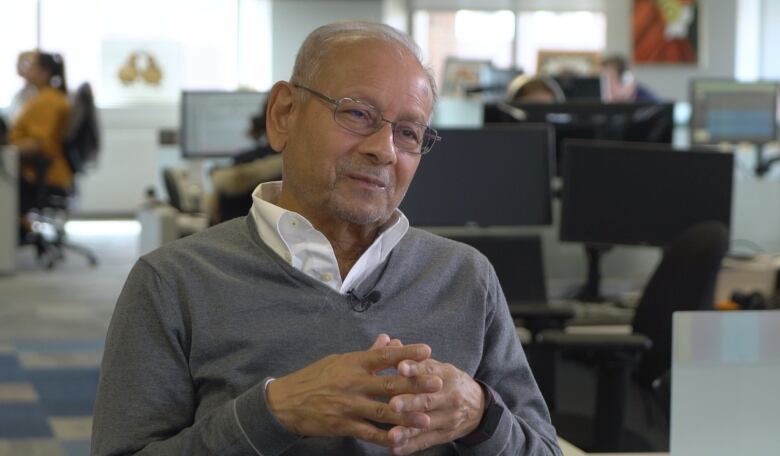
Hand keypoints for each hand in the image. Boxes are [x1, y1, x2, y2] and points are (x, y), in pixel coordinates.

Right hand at [266, 334, 442, 447]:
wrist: (285, 402)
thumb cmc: (315, 378)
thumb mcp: (340, 360)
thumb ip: (367, 353)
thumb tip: (388, 340)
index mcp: (353, 363)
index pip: (383, 356)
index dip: (406, 354)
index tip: (427, 350)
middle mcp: (353, 383)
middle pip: (388, 383)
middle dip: (414, 383)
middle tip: (436, 382)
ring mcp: (348, 405)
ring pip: (382, 411)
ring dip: (406, 415)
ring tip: (426, 418)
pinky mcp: (342, 425)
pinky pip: (368, 432)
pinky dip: (385, 437)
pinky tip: (400, 440)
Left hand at [388, 359, 486, 454]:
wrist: (479, 408)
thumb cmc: (449, 383)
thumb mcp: (439, 368)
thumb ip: (415, 359)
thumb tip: (393, 342)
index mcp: (447, 376)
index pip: (429, 371)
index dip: (415, 369)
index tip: (400, 367)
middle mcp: (450, 397)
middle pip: (427, 400)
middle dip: (410, 403)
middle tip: (393, 404)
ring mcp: (448, 418)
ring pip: (426, 424)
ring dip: (408, 430)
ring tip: (391, 435)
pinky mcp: (445, 435)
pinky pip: (426, 441)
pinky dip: (411, 446)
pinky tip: (395, 449)